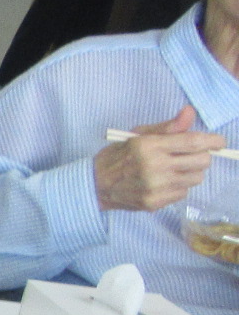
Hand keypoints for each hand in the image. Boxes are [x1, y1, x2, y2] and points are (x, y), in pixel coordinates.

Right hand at [94, 106, 225, 211]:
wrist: (94, 185)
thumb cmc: (117, 157)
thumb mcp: (138, 135)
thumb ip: (167, 127)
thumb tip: (190, 112)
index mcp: (150, 146)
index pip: (193, 142)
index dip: (213, 141)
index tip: (220, 142)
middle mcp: (155, 167)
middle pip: (202, 162)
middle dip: (201, 156)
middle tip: (190, 155)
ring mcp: (156, 187)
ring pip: (196, 178)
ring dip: (190, 172)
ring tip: (174, 169)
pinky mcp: (156, 203)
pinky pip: (183, 193)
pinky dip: (178, 186)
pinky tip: (163, 182)